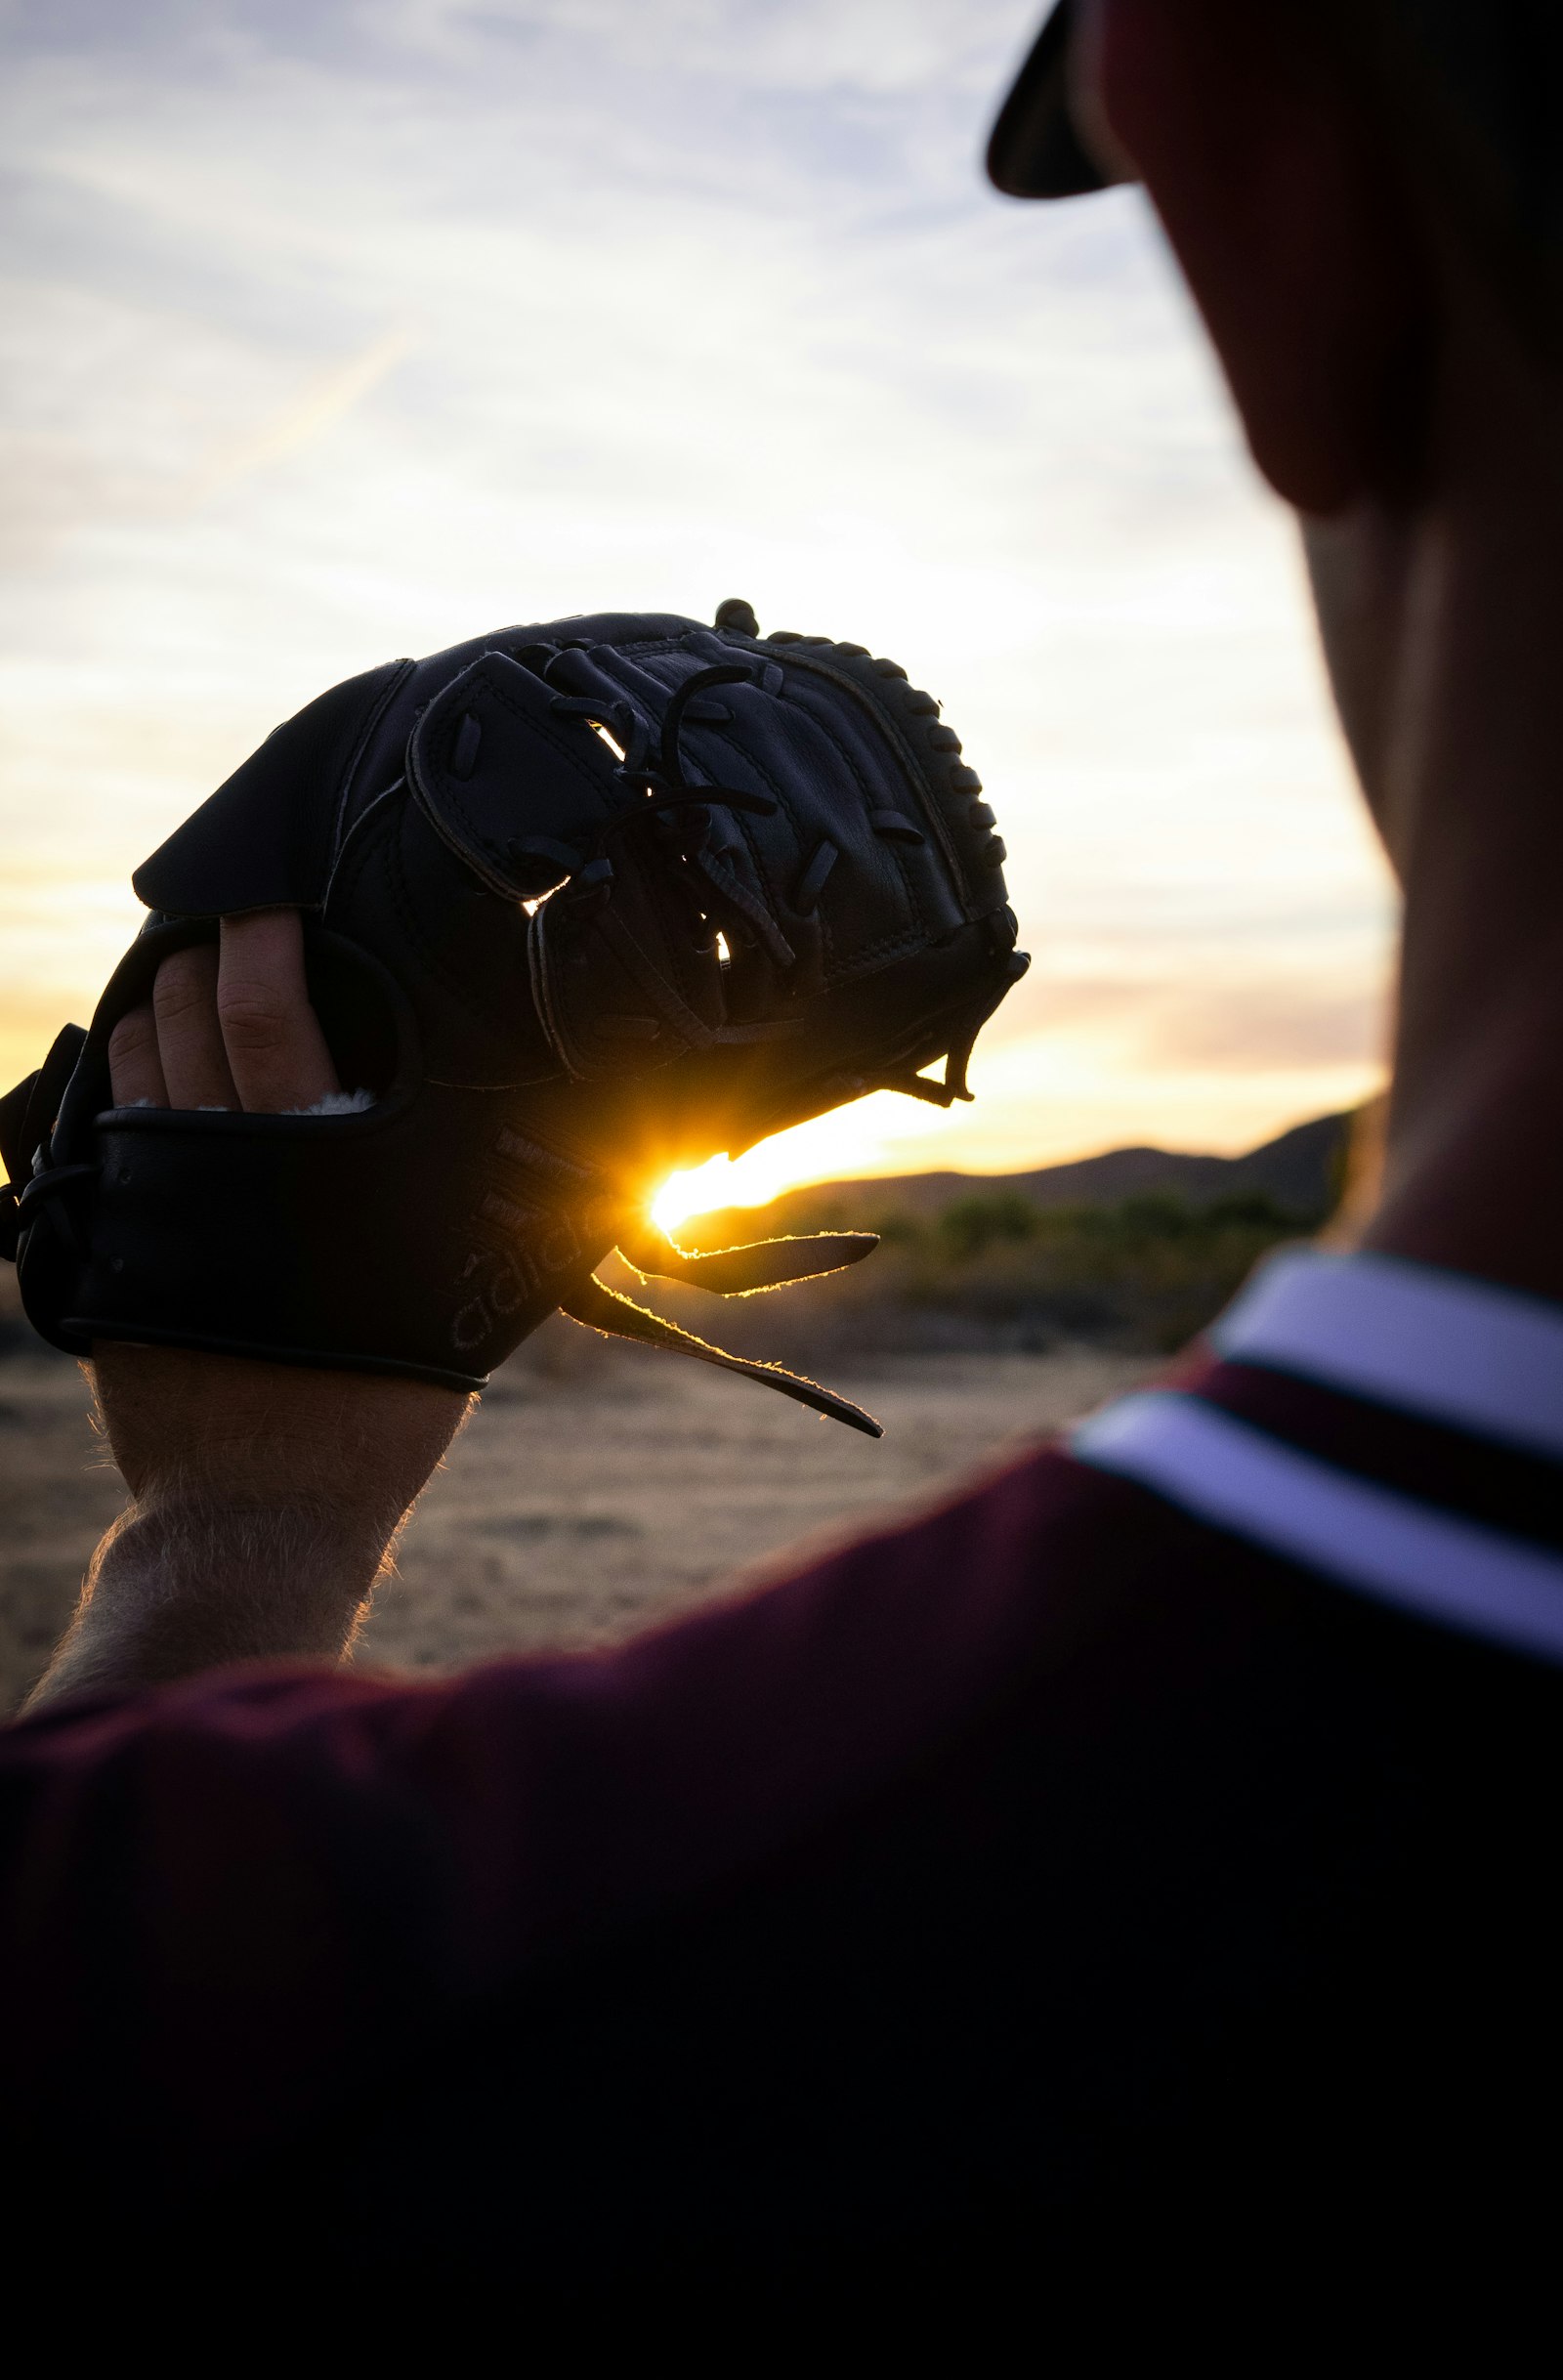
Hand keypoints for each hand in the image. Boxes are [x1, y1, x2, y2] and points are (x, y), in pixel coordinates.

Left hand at [25, 912, 468, 1709]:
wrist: (260, 1506)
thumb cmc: (376, 1401)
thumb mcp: (458, 1293)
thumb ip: (497, 1205)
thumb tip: (575, 1142)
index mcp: (306, 1164)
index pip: (263, 1008)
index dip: (260, 931)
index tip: (269, 895)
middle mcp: (213, 1165)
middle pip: (178, 1014)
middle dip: (197, 956)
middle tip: (230, 934)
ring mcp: (147, 1203)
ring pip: (130, 1062)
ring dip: (155, 1009)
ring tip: (187, 988)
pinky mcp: (107, 1243)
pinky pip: (99, 1129)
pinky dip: (122, 1082)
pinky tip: (150, 1073)